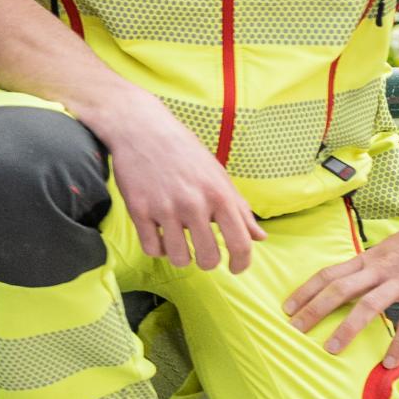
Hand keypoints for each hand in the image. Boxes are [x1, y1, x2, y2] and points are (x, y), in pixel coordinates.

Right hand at [94, 92, 265, 273]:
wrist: (142, 129)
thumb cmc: (184, 152)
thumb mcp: (218, 176)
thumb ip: (240, 209)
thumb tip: (260, 237)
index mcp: (218, 195)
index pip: (240, 243)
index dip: (241, 263)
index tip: (235, 268)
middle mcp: (193, 204)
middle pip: (208, 257)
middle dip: (207, 262)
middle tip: (202, 253)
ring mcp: (164, 208)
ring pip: (178, 258)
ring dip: (181, 257)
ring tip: (179, 245)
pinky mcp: (138, 209)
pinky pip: (152, 248)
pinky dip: (158, 248)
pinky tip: (160, 236)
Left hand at [288, 208, 398, 364]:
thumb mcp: (390, 250)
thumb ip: (373, 267)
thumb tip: (356, 285)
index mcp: (369, 259)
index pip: (328, 274)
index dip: (305, 291)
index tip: (287, 307)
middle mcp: (380, 269)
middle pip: (338, 289)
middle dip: (313, 310)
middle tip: (294, 329)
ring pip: (367, 306)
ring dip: (346, 328)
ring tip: (330, 349)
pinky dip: (398, 343)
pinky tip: (390, 361)